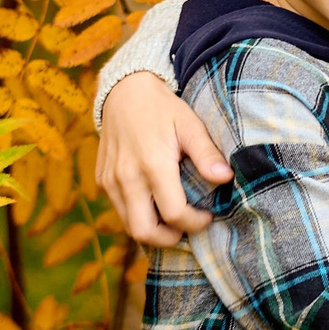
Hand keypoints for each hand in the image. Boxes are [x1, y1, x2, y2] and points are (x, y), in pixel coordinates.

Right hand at [96, 71, 228, 246]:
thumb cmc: (163, 109)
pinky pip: (119, 210)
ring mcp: (110, 180)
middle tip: (188, 228)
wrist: (124, 91)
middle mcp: (127, 177)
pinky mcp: (102, 180)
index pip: (174, 214)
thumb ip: (207, 154)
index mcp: (153, 164)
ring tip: (174, 219)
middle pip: (145, 231)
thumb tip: (226, 178)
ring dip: (153, 230)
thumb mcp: (190, 125)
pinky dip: (138, 216)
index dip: (194, 223)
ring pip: (129, 226)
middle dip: (169, 239)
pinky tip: (155, 204)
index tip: (208, 216)